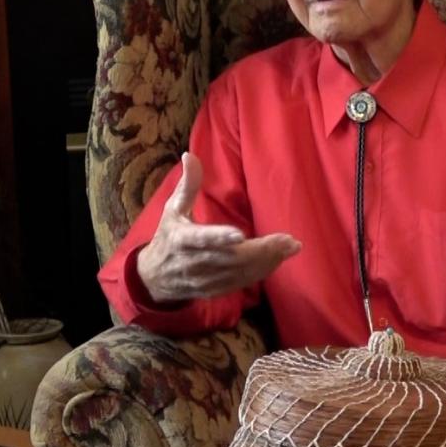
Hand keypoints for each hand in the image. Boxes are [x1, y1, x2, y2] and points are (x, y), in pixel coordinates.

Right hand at [135, 152, 300, 302]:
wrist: (154, 279)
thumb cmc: (167, 237)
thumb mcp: (172, 209)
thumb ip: (187, 185)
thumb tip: (190, 155)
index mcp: (182, 239)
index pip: (201, 239)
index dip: (219, 237)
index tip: (240, 235)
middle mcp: (194, 262)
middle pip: (230, 258)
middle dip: (261, 250)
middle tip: (288, 241)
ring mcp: (205, 279)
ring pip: (240, 272)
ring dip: (267, 261)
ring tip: (291, 247)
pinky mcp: (215, 291)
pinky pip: (242, 282)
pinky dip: (262, 271)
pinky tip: (279, 259)